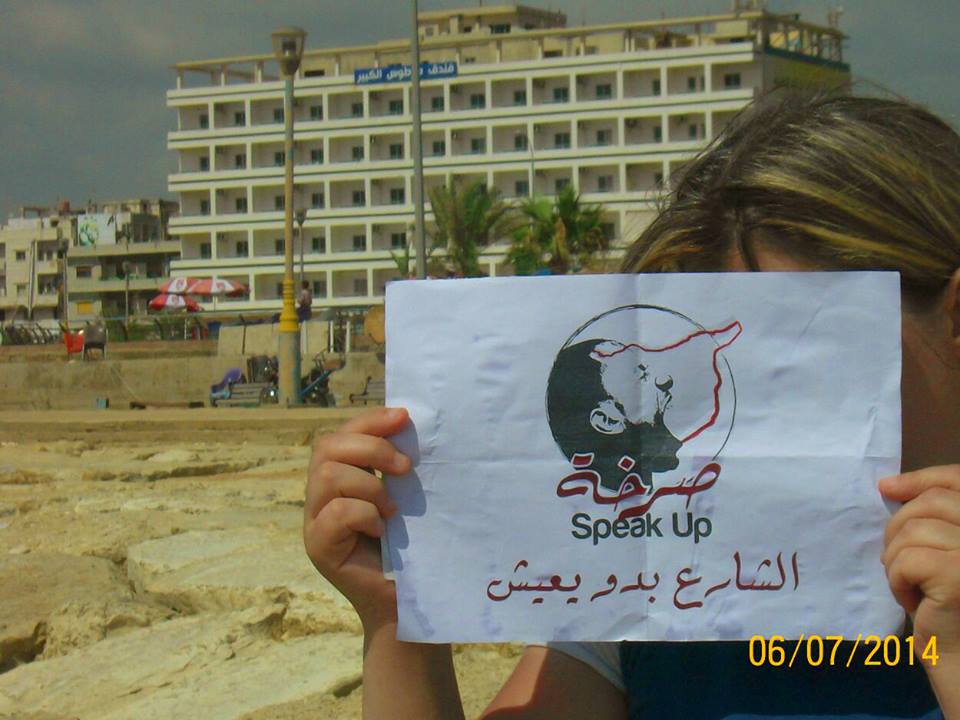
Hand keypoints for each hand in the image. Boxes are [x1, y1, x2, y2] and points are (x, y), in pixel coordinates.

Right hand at [303, 407, 411, 628]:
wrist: (405, 601)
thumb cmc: (409, 548)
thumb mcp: (403, 497)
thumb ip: (395, 466)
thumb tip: (409, 424)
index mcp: (338, 477)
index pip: (341, 435)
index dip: (370, 421)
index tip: (404, 417)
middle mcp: (319, 497)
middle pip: (326, 447)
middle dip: (370, 448)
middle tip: (405, 467)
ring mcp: (314, 522)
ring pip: (327, 475)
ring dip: (369, 485)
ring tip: (393, 509)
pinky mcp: (318, 547)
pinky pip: (336, 512)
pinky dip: (365, 515)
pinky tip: (382, 531)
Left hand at [880, 465, 959, 657]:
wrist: (958, 656)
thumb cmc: (946, 602)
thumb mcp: (938, 549)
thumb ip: (930, 516)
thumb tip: (888, 485)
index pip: (958, 479)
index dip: (920, 479)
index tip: (886, 487)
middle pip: (932, 502)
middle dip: (900, 527)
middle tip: (900, 562)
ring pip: (913, 530)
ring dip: (897, 559)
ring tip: (912, 586)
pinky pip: (907, 559)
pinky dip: (898, 580)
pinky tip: (914, 602)